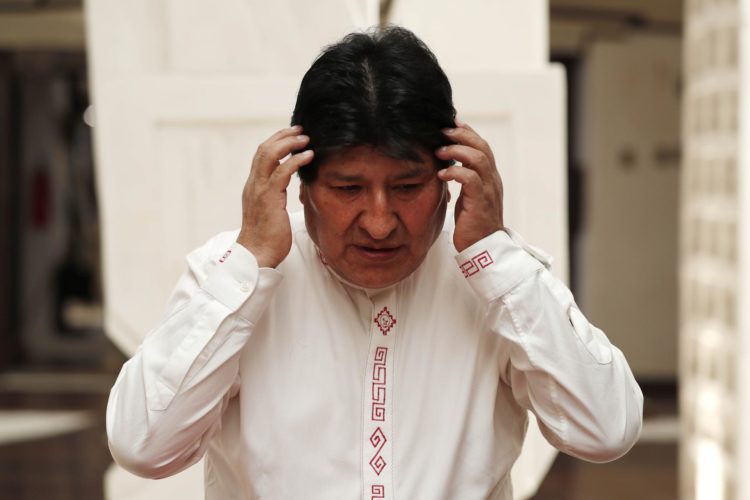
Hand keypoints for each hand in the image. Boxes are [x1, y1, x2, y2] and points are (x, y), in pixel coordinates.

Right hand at [236, 125, 313, 267]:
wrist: (257, 255)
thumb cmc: (267, 238)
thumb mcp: (272, 212)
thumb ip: (277, 197)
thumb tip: (290, 190)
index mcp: (254, 186)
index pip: (261, 156)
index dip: (276, 142)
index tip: (292, 135)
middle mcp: (253, 184)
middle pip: (264, 149)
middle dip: (283, 136)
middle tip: (300, 129)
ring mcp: (259, 190)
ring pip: (270, 155)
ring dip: (289, 143)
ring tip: (306, 139)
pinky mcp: (269, 198)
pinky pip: (282, 172)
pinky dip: (296, 160)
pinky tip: (308, 156)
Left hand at [435, 121, 503, 251]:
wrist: (483, 248)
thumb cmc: (472, 223)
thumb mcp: (467, 197)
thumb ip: (463, 180)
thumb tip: (447, 165)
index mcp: (490, 177)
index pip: (483, 147)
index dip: (468, 132)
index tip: (451, 123)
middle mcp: (492, 180)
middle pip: (482, 147)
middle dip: (462, 135)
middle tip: (443, 132)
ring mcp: (489, 190)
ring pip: (479, 159)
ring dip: (458, 151)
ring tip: (440, 150)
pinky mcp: (481, 202)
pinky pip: (471, 179)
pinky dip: (455, 172)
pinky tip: (442, 174)